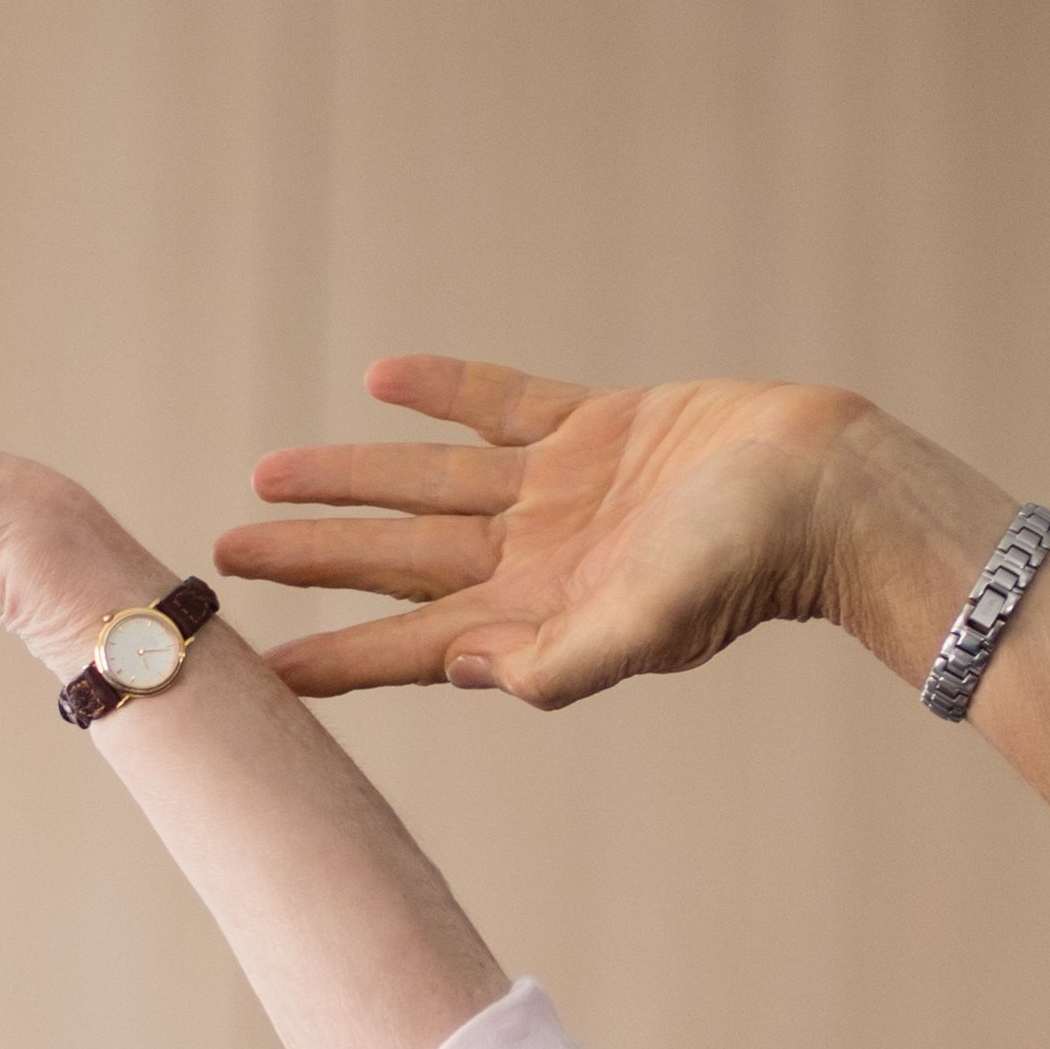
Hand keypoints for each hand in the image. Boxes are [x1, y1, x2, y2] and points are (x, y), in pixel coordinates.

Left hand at [215, 357, 886, 706]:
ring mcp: (559, 494)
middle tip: (220, 558)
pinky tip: (381, 378)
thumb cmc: (746, 568)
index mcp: (535, 618)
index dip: (333, 657)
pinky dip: (445, 393)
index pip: (407, 645)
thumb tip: (458, 670)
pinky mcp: (596, 429)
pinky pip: (501, 406)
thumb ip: (557, 664)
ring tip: (266, 477)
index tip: (254, 670)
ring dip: (350, 479)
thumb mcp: (648, 627)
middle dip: (312, 560)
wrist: (829, 489)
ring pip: (426, 485)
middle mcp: (533, 561)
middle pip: (395, 561)